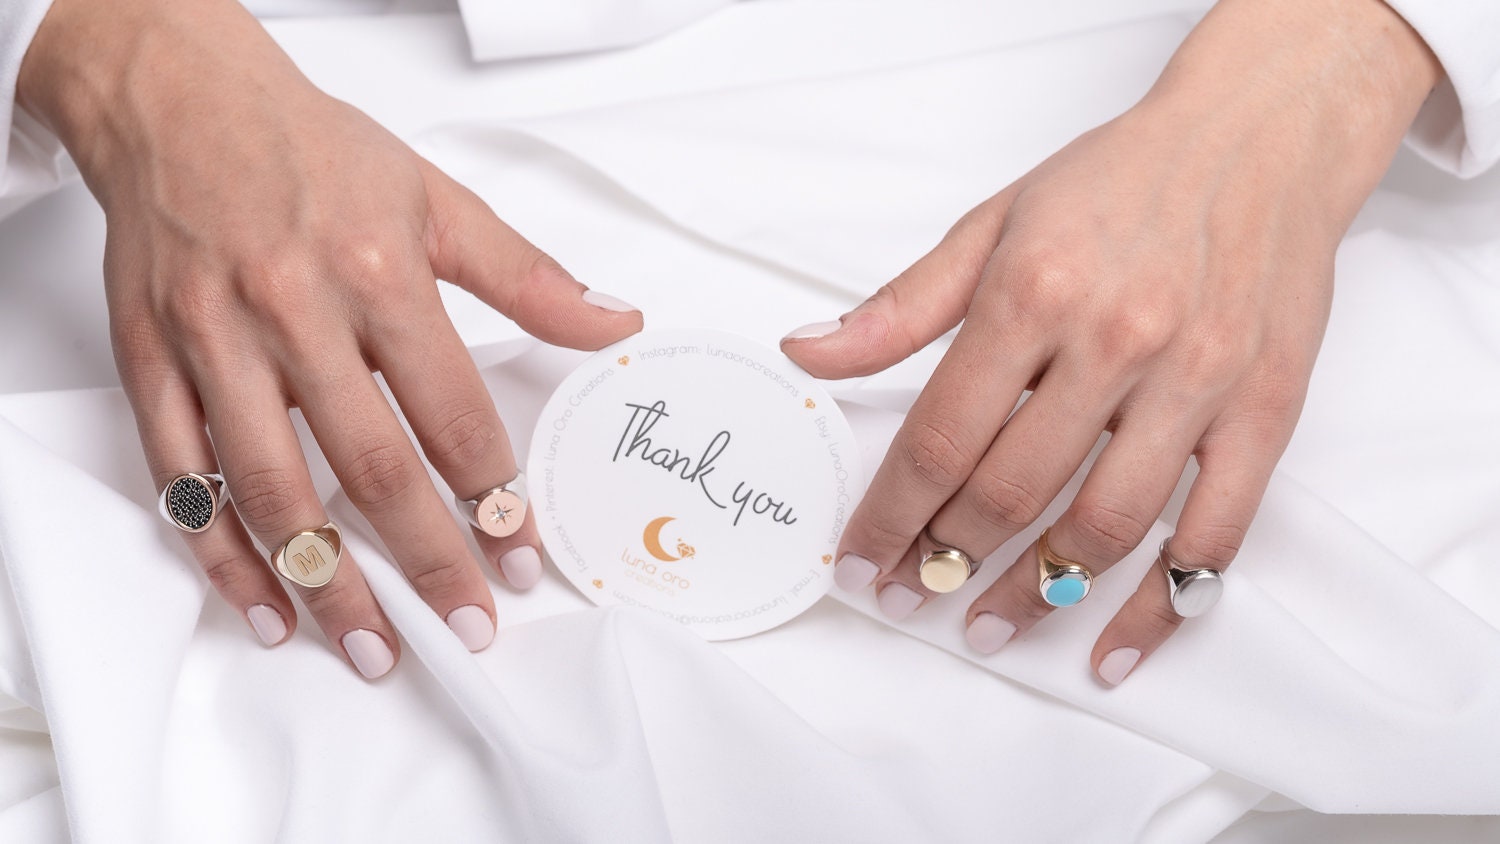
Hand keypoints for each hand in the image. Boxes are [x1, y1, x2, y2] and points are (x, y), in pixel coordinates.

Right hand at [19, 0, 642, 677]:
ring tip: (372, 646)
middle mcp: (292, 313)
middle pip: (370, 466)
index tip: (522, 557)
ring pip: (270, 489)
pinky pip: (181, 477)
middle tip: (466, 625)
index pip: (453, 413)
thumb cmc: (311, 149)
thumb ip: (529, 276)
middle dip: (426, 560)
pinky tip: (264, 605)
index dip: (494, 498)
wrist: (179, 101)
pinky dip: (220, 552)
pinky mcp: (151, 362)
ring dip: (324, 581)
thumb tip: (615, 323)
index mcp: (376, 273)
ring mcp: (214, 343)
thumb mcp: (437, 199)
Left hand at [783, 0, 1437, 683]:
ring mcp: (1197, 383)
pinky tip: (1113, 649)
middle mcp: (1116, 341)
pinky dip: (1160, 607)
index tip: (861, 563)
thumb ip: (898, 307)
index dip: (890, 515)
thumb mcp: (990, 225)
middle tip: (913, 595)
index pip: (940, 437)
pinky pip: (1213, 537)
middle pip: (1011, 490)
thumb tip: (807, 354)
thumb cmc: (1118, 182)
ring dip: (1036, 594)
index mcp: (1033, 293)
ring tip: (989, 625)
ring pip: (1104, 526)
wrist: (1259, 138)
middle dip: (946, 559)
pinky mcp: (1265, 413)